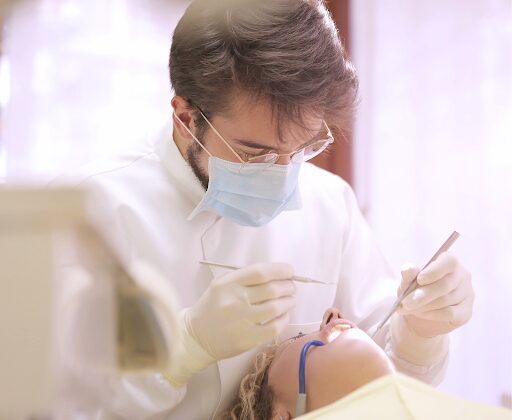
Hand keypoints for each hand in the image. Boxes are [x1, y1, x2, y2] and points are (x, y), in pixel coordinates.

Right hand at [167, 262, 295, 385]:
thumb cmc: (212, 306)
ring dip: (289, 301)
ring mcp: (241, 321)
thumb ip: (245, 278)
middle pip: (272, 289)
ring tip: (290, 299)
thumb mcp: (221, 284)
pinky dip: (284, 319)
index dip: (280, 270)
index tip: (289, 271)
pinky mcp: (247, 339)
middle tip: (291, 287)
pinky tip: (284, 315)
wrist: (196, 336)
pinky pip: (274, 327)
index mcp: (228, 284)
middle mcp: (235, 301)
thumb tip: (276, 274)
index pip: (260, 272)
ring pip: (276, 307)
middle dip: (288, 286)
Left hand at [396, 252, 474, 337]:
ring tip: (408, 308)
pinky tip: (420, 313)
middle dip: (423, 295)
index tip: (419, 279)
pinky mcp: (466, 311)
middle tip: (405, 303)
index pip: (449, 261)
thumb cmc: (414, 289)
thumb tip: (408, 269)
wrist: (419, 312)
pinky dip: (432, 314)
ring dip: (424, 306)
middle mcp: (462, 275)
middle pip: (445, 285)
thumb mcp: (407, 281)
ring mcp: (467, 294)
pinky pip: (449, 313)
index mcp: (449, 261)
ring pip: (445, 301)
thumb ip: (408, 275)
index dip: (434, 271)